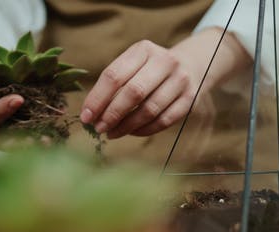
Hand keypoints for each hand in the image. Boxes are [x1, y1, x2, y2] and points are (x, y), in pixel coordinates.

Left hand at [80, 27, 250, 138]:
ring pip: (149, 109)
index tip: (86, 116)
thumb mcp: (134, 64)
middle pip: (133, 93)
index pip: (114, 75)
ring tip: (112, 133)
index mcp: (143, 50)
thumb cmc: (150, 69)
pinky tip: (131, 132)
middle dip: (112, 114)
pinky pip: (164, 120)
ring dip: (127, 126)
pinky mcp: (190, 99)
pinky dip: (144, 130)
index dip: (97, 98)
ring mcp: (180, 80)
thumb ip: (113, 84)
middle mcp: (165, 61)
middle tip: (99, 128)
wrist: (192, 65)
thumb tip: (91, 113)